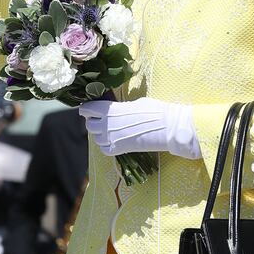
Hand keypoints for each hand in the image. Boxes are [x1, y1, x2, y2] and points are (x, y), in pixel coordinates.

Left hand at [79, 97, 200, 158]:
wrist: (166, 127)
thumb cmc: (154, 110)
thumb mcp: (135, 103)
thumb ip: (120, 107)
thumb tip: (117, 109)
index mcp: (109, 109)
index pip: (87, 109)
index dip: (87, 109)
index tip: (90, 109)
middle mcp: (106, 124)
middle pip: (89, 125)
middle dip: (94, 122)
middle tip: (102, 121)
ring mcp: (111, 138)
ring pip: (96, 138)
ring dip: (100, 135)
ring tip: (110, 131)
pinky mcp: (118, 150)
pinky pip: (104, 149)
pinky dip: (106, 146)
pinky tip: (114, 141)